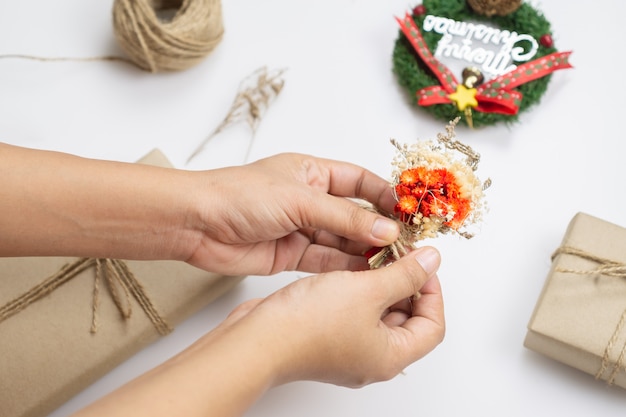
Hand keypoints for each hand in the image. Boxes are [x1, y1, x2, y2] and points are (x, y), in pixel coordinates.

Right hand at [73, 247, 443, 416]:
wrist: (258, 338)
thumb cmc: (307, 325)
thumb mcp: (367, 290)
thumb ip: (404, 274)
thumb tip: (432, 260)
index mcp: (391, 356)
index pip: (433, 325)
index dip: (433, 291)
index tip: (422, 263)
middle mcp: (372, 357)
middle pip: (408, 318)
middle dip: (407, 283)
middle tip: (400, 254)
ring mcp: (348, 348)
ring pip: (379, 312)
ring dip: (381, 282)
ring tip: (375, 254)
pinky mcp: (328, 336)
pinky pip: (355, 310)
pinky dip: (359, 288)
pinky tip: (351, 266)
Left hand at [185, 153, 400, 274]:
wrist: (196, 224)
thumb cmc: (239, 195)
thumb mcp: (298, 199)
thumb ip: (343, 216)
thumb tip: (385, 229)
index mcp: (311, 173)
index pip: (359, 181)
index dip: (385, 195)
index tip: (410, 212)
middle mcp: (309, 200)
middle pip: (354, 214)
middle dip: (378, 229)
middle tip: (406, 246)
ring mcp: (300, 228)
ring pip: (341, 241)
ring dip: (364, 252)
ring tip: (393, 264)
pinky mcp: (290, 254)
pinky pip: (325, 260)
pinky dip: (344, 268)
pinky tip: (365, 275)